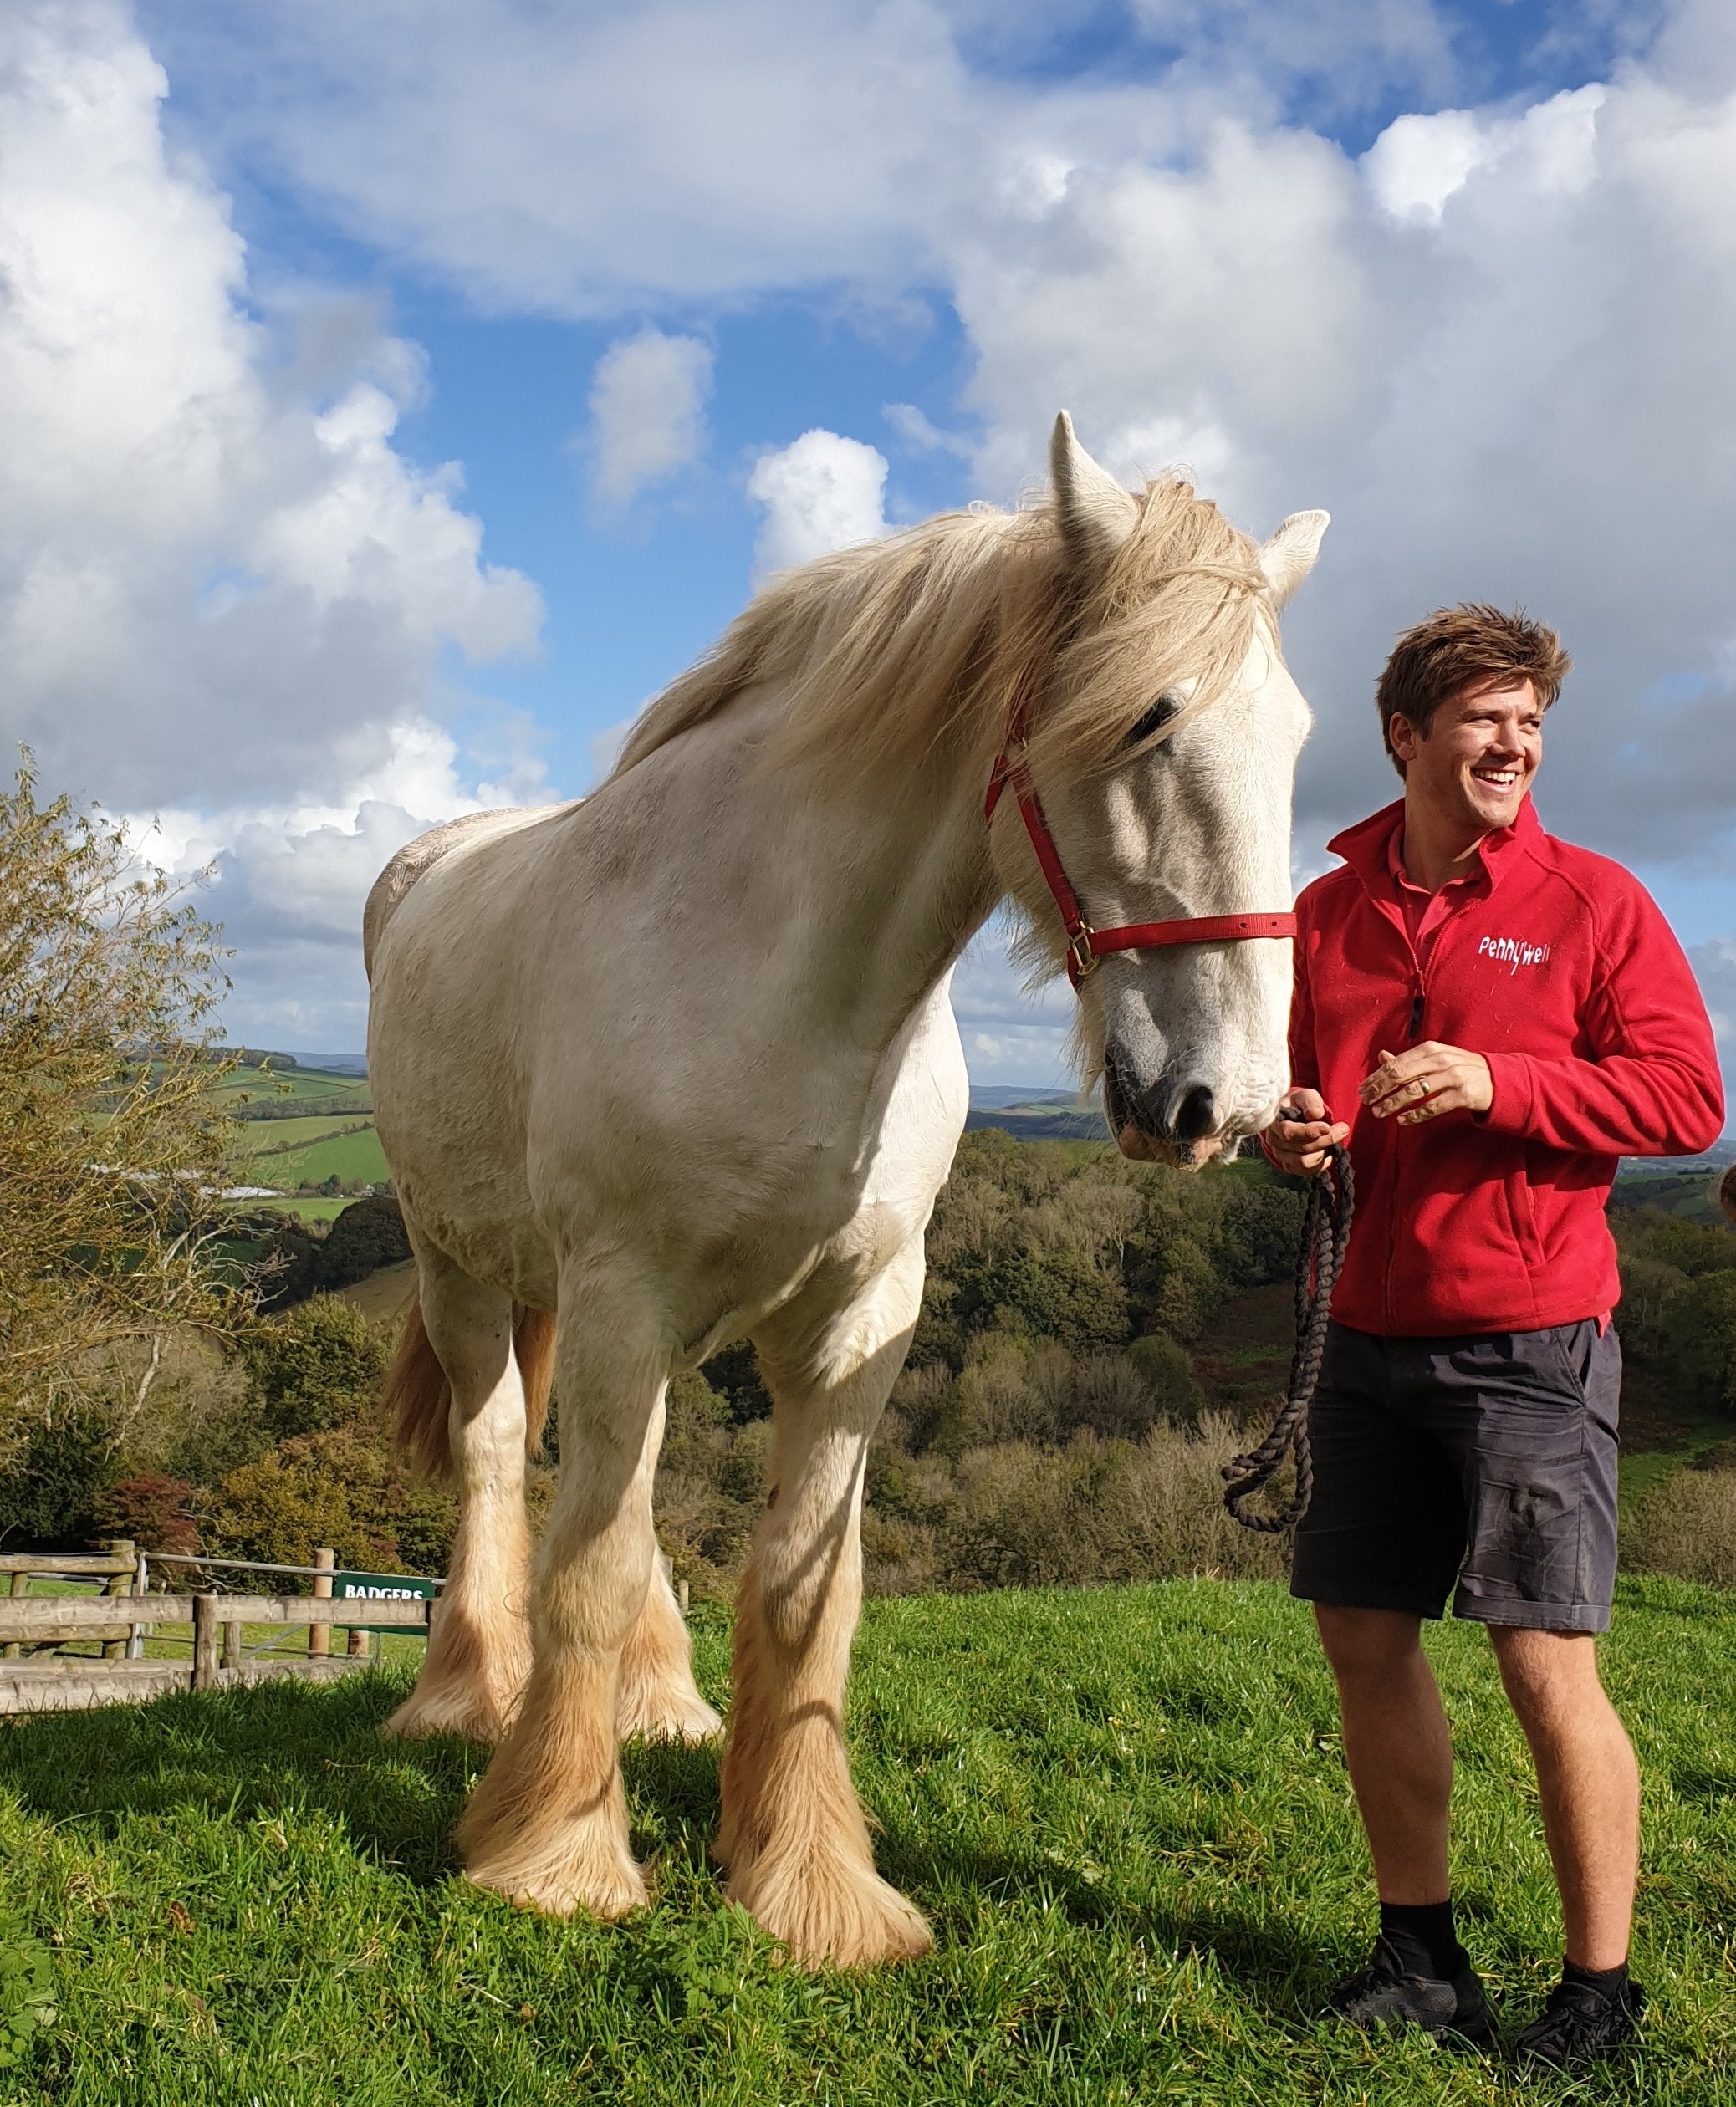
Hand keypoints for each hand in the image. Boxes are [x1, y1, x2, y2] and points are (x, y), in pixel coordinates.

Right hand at [1265, 1086, 1349, 1175]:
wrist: (1296, 1115)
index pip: (1288, 1132)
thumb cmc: (1300, 1104)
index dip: (1309, 1132)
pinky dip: (1322, 1163)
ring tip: (1336, 1139)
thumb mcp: (1305, 1096)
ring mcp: (1281, 1155)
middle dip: (1326, 1139)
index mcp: (1274, 1122)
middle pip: (1302, 1148)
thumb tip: (1315, 1114)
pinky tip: (1328, 1151)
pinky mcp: (1290, 1166)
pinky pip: (1307, 1171)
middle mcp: (1274, 1141)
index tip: (1327, 1127)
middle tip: (1343, 1128)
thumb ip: (1310, 1102)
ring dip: (1325, 1151)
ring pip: (1305, 1162)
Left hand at [1360, 1042, 1491, 1124]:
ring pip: (1414, 1091)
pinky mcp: (1463, 1095)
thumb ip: (1409, 1059)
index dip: (1377, 1077)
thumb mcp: (1436, 1058)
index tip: (1362, 1089)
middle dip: (1380, 1089)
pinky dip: (1415, 1115)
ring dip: (1393, 1103)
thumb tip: (1382, 1056)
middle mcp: (1440, 1060)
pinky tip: (1403, 1120)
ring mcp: (1453, 1077)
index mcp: (1430, 1049)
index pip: (1396, 1063)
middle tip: (1366, 1101)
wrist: (1497, 1079)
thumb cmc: (1460, 1068)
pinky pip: (1433, 1106)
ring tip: (1379, 1112)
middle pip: (1402, 1075)